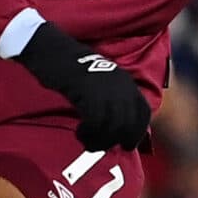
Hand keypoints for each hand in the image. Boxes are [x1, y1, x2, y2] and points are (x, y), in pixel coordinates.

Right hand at [13, 22, 149, 150]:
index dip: (136, 132)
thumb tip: (115, 124)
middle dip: (117, 140)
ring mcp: (107, 90)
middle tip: (101, 146)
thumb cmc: (72, 68)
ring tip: (87, 141)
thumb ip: (111, 97)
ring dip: (100, 140)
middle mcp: (121, 87)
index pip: (144, 112)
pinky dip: (89, 134)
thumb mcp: (100, 79)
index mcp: (126, 82)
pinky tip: (80, 132)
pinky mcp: (90, 94)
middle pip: (128, 124)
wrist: (54, 51)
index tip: (126, 144)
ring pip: (113, 127)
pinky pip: (96, 123)